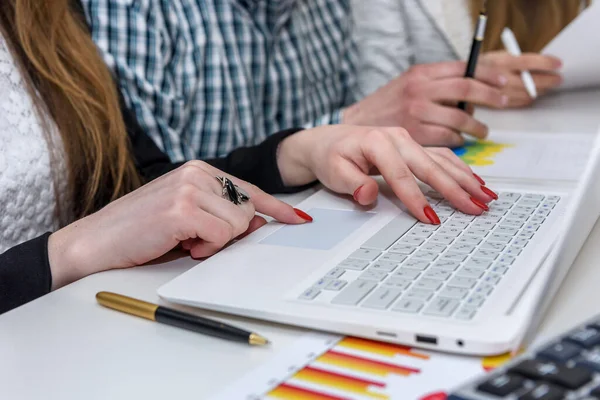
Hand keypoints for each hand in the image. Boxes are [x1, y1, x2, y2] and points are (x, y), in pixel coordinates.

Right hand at [47, 161, 308, 288]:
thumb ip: (222, 214)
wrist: (96, 242)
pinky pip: (221, 236)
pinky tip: (182, 244)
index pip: (249, 189)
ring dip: (216, 242)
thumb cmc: (141, 231)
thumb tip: (258, 222)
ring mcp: (189, 188)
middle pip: (248, 209)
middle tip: (197, 239)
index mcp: (200, 171)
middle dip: (231, 233)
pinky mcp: (181, 209)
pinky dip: (206, 248)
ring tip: (184, 240)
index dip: (276, 207)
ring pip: (238, 223)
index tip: (297, 218)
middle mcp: (197, 173)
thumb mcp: (188, 218)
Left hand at [278, 125, 496, 222]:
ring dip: (465, 179)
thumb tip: (368, 194)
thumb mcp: (333, 171)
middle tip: (477, 208)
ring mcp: (407, 140)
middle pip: (430, 166)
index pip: (401, 176)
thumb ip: (351, 183)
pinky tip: (474, 182)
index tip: (432, 219)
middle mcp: (397, 138)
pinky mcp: (412, 145)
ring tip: (486, 197)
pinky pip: (440, 157)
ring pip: (442, 160)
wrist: (327, 141)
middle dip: (456, 189)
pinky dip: (459, 170)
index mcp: (377, 142)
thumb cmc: (331, 156)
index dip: (417, 199)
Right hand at [342, 61, 508, 146]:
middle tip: (504, 102)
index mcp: (421, 74)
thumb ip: (436, 86)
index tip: (503, 81)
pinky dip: (458, 142)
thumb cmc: (384, 108)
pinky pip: (447, 139)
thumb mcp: (408, 84)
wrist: (352, 127)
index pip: (462, 68)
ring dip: (477, 127)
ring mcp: (416, 113)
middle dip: (491, 96)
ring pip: (459, 118)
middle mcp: (419, 90)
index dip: (488, 74)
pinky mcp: (414, 135)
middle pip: (466, 90)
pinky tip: (459, 144)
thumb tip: (471, 96)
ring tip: (482, 133)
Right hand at [479, 51, 562, 107]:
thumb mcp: (496, 55)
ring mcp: (499, 92)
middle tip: (558, 79)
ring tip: (547, 87)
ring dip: (540, 90)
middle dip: (549, 80)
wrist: (459, 81)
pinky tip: (532, 95)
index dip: (546, 63)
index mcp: (501, 61)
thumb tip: (541, 64)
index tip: (558, 64)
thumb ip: (516, 59)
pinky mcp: (496, 103)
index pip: (530, 62)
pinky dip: (528, 99)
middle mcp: (500, 77)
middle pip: (532, 80)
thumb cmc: (481, 66)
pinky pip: (518, 102)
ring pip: (527, 93)